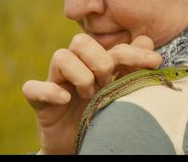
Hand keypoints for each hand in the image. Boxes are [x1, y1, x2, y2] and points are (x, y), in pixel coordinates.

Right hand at [22, 34, 161, 153]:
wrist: (82, 145)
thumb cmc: (104, 114)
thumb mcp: (123, 92)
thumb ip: (134, 67)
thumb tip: (146, 41)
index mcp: (97, 65)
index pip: (112, 47)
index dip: (133, 52)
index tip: (155, 62)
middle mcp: (76, 69)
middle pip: (80, 41)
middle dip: (100, 61)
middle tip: (107, 83)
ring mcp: (57, 84)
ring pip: (60, 57)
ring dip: (81, 75)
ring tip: (90, 95)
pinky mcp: (41, 102)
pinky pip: (32, 88)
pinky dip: (48, 91)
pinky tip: (65, 99)